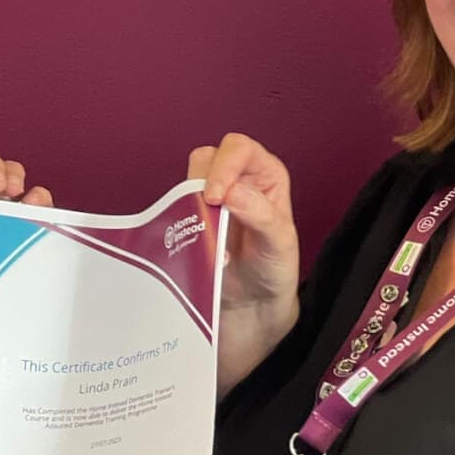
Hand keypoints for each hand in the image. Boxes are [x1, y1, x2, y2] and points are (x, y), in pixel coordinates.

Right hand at [187, 135, 297, 395]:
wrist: (251, 306)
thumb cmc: (273, 271)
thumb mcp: (279, 244)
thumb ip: (261, 215)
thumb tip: (232, 191)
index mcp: (264, 175)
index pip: (240, 149)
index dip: (224, 166)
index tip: (216, 196)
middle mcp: (237, 180)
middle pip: (207, 157)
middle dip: (202, 181)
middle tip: (206, 211)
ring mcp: (210, 199)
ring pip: (187, 180)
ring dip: (189, 201)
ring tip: (204, 232)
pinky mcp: (190, 218)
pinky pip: (174, 207)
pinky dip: (177, 220)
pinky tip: (192, 243)